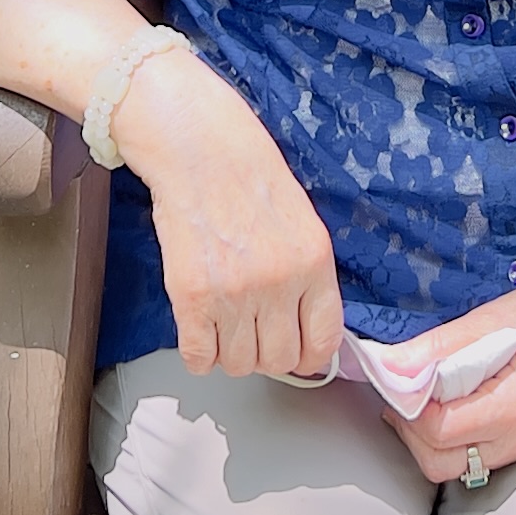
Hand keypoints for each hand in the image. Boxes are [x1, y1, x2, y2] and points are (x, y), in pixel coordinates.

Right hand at [121, 56, 342, 379]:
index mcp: (314, 263)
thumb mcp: (303, 224)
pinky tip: (200, 332)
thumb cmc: (250, 178)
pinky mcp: (191, 297)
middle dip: (267, 355)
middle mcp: (279, 283)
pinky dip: (199, 355)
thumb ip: (310, 277)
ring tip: (224, 326)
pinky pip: (199, 358)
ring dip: (232, 354)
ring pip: (240, 365)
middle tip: (253, 333)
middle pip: (280, 360)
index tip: (297, 354)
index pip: (324, 342)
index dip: (310, 358)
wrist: (199, 149)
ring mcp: (234, 293)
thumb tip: (308, 330)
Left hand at [395, 253, 515, 485]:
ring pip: (451, 465)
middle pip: (437, 462)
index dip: (407, 405)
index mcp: (510, 408)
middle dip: (410, 429)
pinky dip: (448, 437)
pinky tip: (448, 401)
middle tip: (405, 389)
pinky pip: (470, 456)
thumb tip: (387, 366)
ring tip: (425, 393)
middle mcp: (515, 439)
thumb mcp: (487, 319)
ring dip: (426, 436)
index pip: (436, 430)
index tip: (398, 375)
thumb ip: (435, 349)